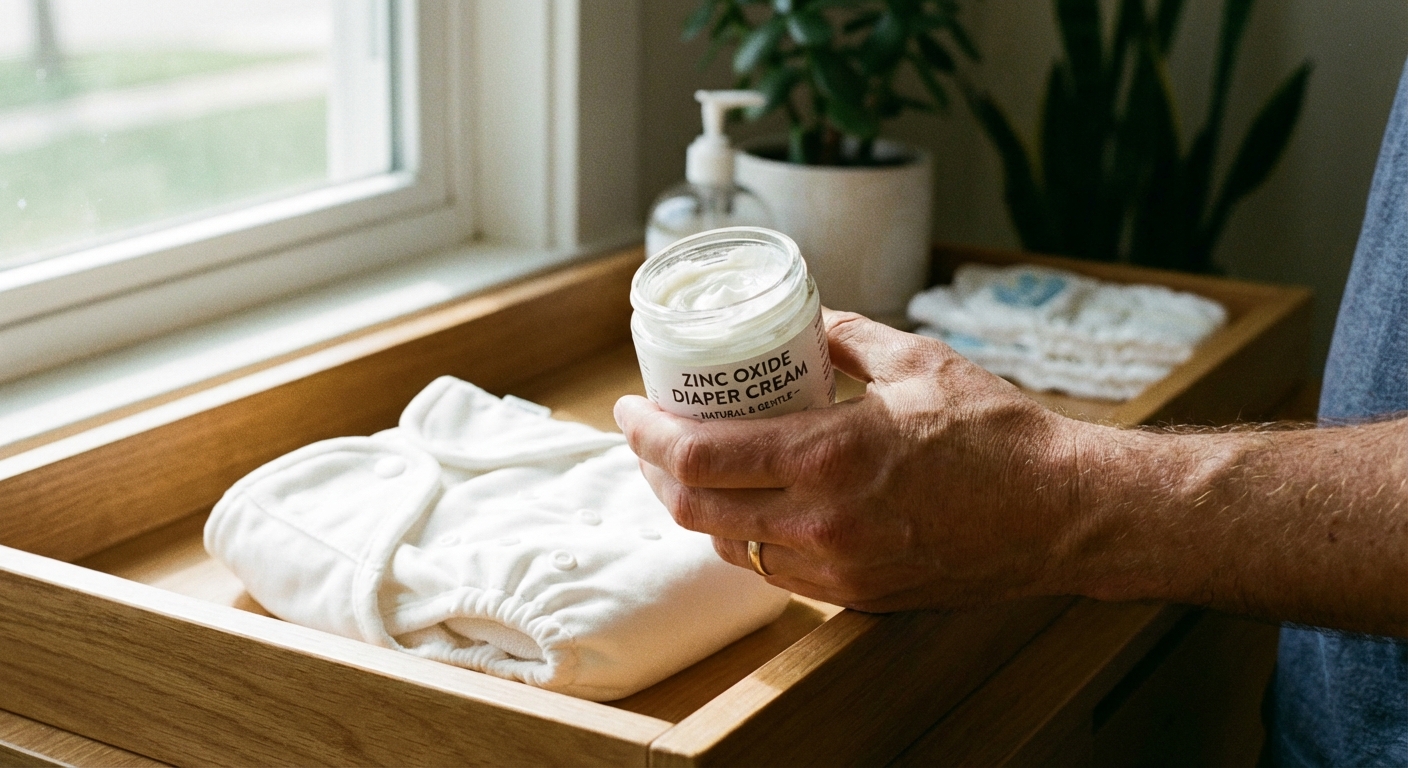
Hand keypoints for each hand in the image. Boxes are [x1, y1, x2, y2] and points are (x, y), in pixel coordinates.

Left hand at [614, 309, 1088, 611]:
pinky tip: (747, 507)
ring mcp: (838, 568)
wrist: (1062, 514)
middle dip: (655, 473)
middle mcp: (822, 522)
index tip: (630, 408)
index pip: (698, 457)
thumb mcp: (917, 362)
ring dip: (696, 509)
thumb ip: (847, 336)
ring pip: (729, 548)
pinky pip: (774, 572)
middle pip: (695, 511)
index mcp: (830, 457)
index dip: (646, 434)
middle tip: (649, 437)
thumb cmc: (1000, 435)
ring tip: (690, 470)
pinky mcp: (857, 593)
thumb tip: (804, 319)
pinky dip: (744, 538)